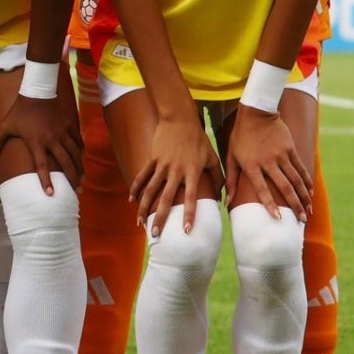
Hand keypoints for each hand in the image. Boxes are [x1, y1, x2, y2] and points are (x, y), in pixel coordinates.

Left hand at [0, 93, 83, 194]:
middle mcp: (52, 139)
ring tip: (82, 180)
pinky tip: (81, 158)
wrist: (36, 90)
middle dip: (72, 179)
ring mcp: (62, 132)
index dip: (46, 181)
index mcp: (36, 142)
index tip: (50, 194)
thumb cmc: (19, 110)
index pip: (41, 166)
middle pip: (66, 163)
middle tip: (77, 192)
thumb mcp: (6, 126)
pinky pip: (78, 141)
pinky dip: (80, 150)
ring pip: (75, 154)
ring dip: (80, 168)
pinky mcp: (69, 125)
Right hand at [130, 112, 222, 235]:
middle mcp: (176, 170)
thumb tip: (222, 198)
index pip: (191, 197)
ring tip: (140, 223)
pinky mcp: (152, 159)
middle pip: (166, 198)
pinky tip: (132, 201)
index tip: (186, 230)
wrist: (179, 119)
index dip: (189, 214)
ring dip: (144, 207)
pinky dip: (136, 189)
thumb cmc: (199, 140)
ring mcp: (162, 165)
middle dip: (160, 217)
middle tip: (156, 234)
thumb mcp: (213, 158)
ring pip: (150, 190)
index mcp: (192, 172)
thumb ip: (218, 178)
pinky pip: (142, 176)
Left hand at [224, 107, 312, 221]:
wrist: (256, 112)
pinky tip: (310, 192)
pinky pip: (300, 168)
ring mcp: (281, 155)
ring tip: (309, 210)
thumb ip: (230, 180)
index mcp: (251, 165)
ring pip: (295, 179)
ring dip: (304, 196)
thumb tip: (226, 202)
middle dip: (294, 205)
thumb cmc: (240, 137)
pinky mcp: (290, 149)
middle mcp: (267, 161)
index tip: (278, 218)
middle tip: (302, 220)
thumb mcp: (231, 156)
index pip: (262, 188)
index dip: (270, 204)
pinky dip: (306, 181)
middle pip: (284, 187)